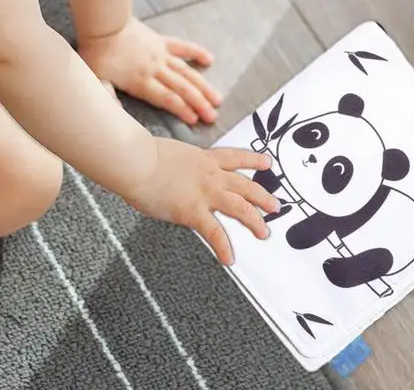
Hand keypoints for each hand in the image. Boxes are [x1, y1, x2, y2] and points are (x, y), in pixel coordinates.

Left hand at [77, 18, 221, 124]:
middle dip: (199, 104)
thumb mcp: (97, 81)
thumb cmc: (96, 54)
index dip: (182, 110)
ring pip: (187, 72)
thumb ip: (108, 100)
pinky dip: (197, 52)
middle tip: (213, 116)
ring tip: (217, 98)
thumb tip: (116, 119)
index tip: (195, 120)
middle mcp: (156, 70)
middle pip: (182, 89)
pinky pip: (183, 47)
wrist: (103, 24)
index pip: (167, 99)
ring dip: (203, 86)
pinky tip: (210, 60)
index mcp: (141, 82)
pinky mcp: (161, 41)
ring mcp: (161, 54)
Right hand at [126, 137, 279, 263]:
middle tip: (276, 206)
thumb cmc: (143, 156)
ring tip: (265, 232)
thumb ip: (181, 165)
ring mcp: (205, 193)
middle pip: (246, 185)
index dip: (254, 160)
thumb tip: (175, 172)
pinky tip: (229, 259)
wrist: (136, 162)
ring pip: (240, 207)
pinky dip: (224, 247)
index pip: (236, 157)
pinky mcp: (193, 211)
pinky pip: (214, 233)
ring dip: (255, 221)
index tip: (267, 163)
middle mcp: (211, 174)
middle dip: (263, 197)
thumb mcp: (172, 154)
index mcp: (205, 158)